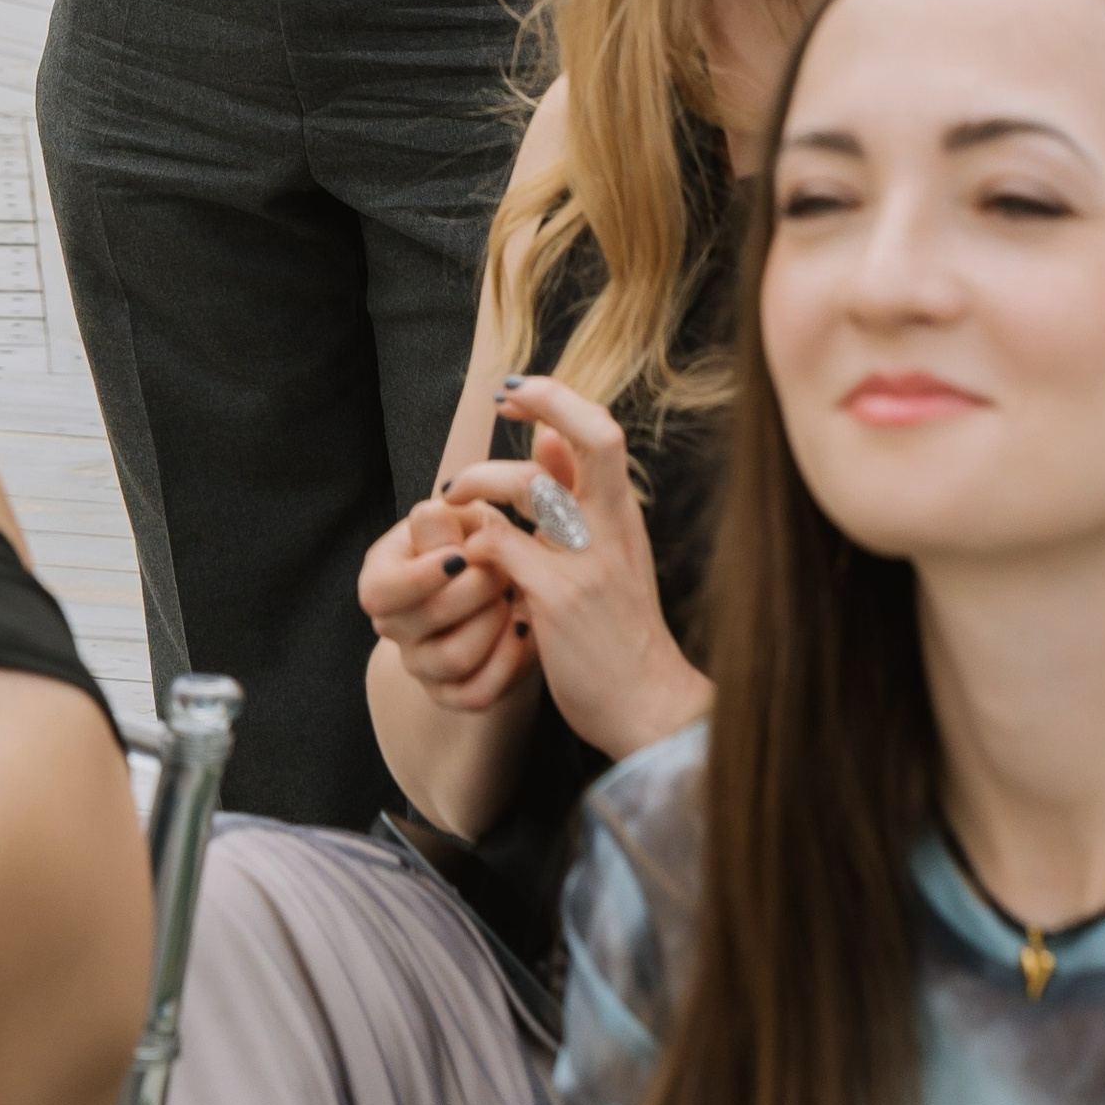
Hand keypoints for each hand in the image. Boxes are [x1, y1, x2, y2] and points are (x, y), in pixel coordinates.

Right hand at [359, 492, 539, 717]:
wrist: (494, 586)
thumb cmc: (472, 541)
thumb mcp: (459, 519)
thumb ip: (443, 519)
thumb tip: (436, 518)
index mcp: (380, 578)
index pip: (381, 593)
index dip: (420, 578)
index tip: (463, 556)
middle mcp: (393, 627)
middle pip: (427, 621)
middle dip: (475, 589)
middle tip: (504, 567)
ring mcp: (421, 665)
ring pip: (454, 657)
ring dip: (494, 623)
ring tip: (514, 597)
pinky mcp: (452, 694)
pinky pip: (477, 694)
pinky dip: (507, 662)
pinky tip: (523, 631)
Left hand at [440, 379, 713, 763]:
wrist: (651, 709)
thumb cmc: (622, 632)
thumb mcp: (609, 555)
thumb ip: (579, 497)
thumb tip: (547, 437)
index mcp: (624, 515)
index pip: (603, 431)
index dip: (558, 399)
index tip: (515, 394)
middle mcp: (613, 528)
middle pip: (595, 437)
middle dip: (546, 403)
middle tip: (499, 404)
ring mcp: (588, 562)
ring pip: (532, 485)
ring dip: (481, 480)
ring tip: (454, 495)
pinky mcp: (559, 599)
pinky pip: (502, 545)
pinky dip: (476, 539)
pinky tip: (466, 552)